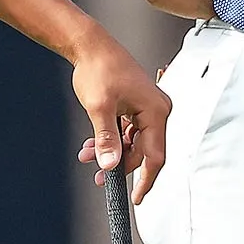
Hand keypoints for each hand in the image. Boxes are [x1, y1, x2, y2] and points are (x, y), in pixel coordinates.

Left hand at [69, 35, 170, 202]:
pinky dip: (111, 139)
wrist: (90, 46)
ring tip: (87, 154)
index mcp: (156, 110)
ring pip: (132, 142)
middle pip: (143, 151)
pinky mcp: (135, 106)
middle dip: (119, 164)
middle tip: (98, 176)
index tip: (136, 197)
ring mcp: (146, 108)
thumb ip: (106, 139)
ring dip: (111, 151)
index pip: (155, 155)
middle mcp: (156, 109)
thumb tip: (110, 165)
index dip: (145, 179)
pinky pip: (127, 131)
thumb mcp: (99, 108)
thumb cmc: (99, 68)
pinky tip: (92, 144)